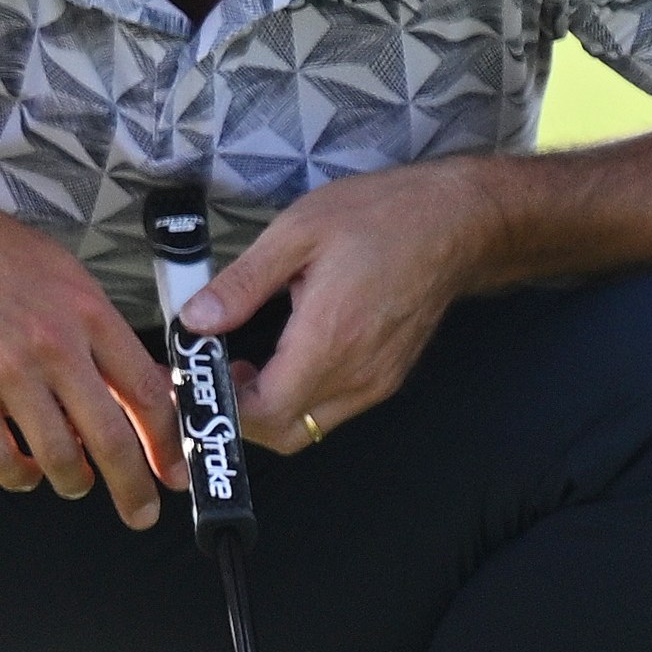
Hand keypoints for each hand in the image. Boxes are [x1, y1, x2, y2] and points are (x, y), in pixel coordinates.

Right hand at [0, 163, 183, 525]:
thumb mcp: (67, 277)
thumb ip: (104, 335)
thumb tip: (145, 387)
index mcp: (89, 315)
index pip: (146, 392)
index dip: (167, 442)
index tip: (175, 470)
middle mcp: (54, 347)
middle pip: (110, 438)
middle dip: (133, 486)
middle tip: (141, 511)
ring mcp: (6, 372)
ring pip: (59, 457)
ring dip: (74, 481)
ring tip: (75, 480)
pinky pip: (0, 459)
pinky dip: (20, 476)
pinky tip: (25, 470)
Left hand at [177, 158, 508, 450]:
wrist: (455, 222)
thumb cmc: (382, 217)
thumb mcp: (298, 231)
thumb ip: (243, 283)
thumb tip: (197, 319)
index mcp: (330, 338)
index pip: (265, 412)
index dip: (222, 406)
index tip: (196, 380)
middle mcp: (358, 372)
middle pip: (285, 434)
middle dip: (241, 416)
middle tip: (218, 373)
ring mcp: (377, 380)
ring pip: (309, 427)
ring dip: (270, 408)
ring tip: (246, 362)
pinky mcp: (387, 377)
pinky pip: (334, 409)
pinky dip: (300, 398)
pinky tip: (287, 356)